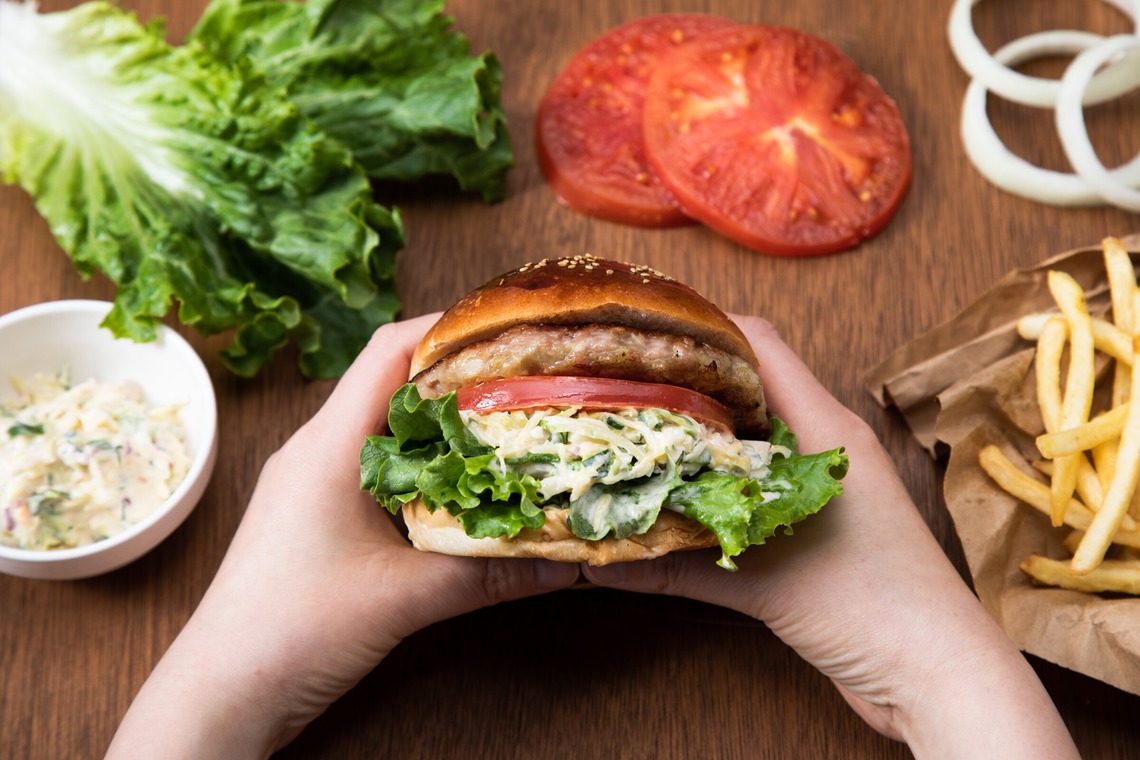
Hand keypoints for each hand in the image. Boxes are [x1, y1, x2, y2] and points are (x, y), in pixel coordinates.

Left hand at [106, 314, 579, 758]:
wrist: (224, 692)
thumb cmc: (291, 631)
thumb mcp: (405, 598)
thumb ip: (488, 574)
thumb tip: (564, 560)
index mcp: (328, 444)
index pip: (389, 351)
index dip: (449, 328)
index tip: (508, 331)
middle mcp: (316, 450)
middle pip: (392, 382)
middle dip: (458, 377)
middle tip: (522, 382)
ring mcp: (312, 482)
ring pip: (384, 428)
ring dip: (440, 427)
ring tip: (503, 431)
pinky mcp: (315, 515)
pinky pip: (375, 469)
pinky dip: (422, 468)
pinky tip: (458, 493)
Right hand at [582, 315, 1078, 759]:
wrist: (939, 677)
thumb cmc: (878, 611)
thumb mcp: (767, 584)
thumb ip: (679, 567)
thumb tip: (599, 562)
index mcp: (827, 429)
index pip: (759, 344)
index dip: (700, 328)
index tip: (640, 336)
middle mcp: (825, 444)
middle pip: (749, 385)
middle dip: (685, 385)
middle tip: (620, 390)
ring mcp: (823, 483)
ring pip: (751, 436)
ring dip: (700, 438)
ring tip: (635, 441)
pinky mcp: (818, 522)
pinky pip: (759, 483)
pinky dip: (717, 485)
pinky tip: (674, 502)